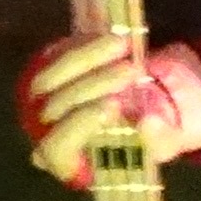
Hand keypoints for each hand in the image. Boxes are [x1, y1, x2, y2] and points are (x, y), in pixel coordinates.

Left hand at [16, 33, 200, 188]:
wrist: (142, 107)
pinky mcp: (44, 72)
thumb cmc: (149, 134)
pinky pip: (53, 54)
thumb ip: (159, 138)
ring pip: (48, 76)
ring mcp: (38, 101)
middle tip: (132, 70)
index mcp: (68, 163)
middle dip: (95, 85)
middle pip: (53, 107)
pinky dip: (82, 44)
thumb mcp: (163, 142)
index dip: (81, 125)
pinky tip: (110, 37)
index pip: (57, 148)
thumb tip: (148, 124)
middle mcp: (43, 134)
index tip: (115, 105)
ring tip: (124, 45)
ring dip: (87, 57)